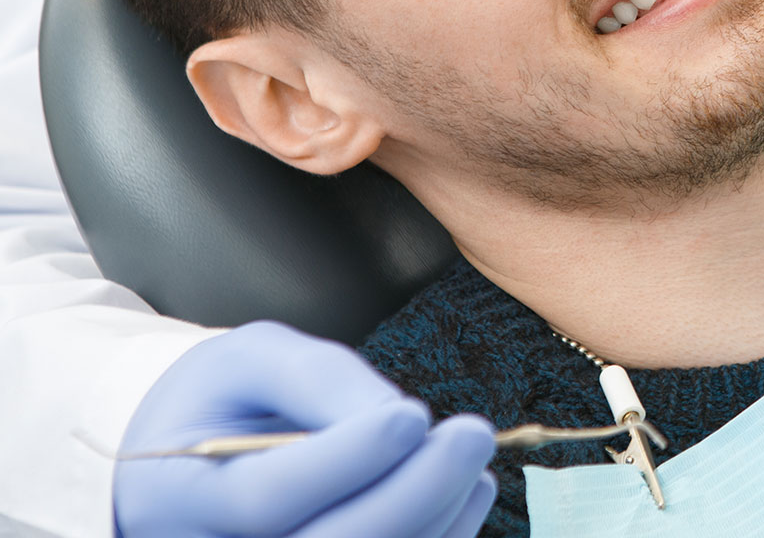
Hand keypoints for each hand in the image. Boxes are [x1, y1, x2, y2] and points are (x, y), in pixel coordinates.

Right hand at [114, 321, 495, 536]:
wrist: (191, 457)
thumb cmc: (225, 397)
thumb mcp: (251, 357)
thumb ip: (312, 378)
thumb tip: (391, 416)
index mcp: (178, 497)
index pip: (264, 500)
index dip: (345, 460)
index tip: (411, 413)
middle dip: (413, 493)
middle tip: (472, 434)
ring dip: (435, 520)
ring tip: (471, 456)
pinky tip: (467, 493)